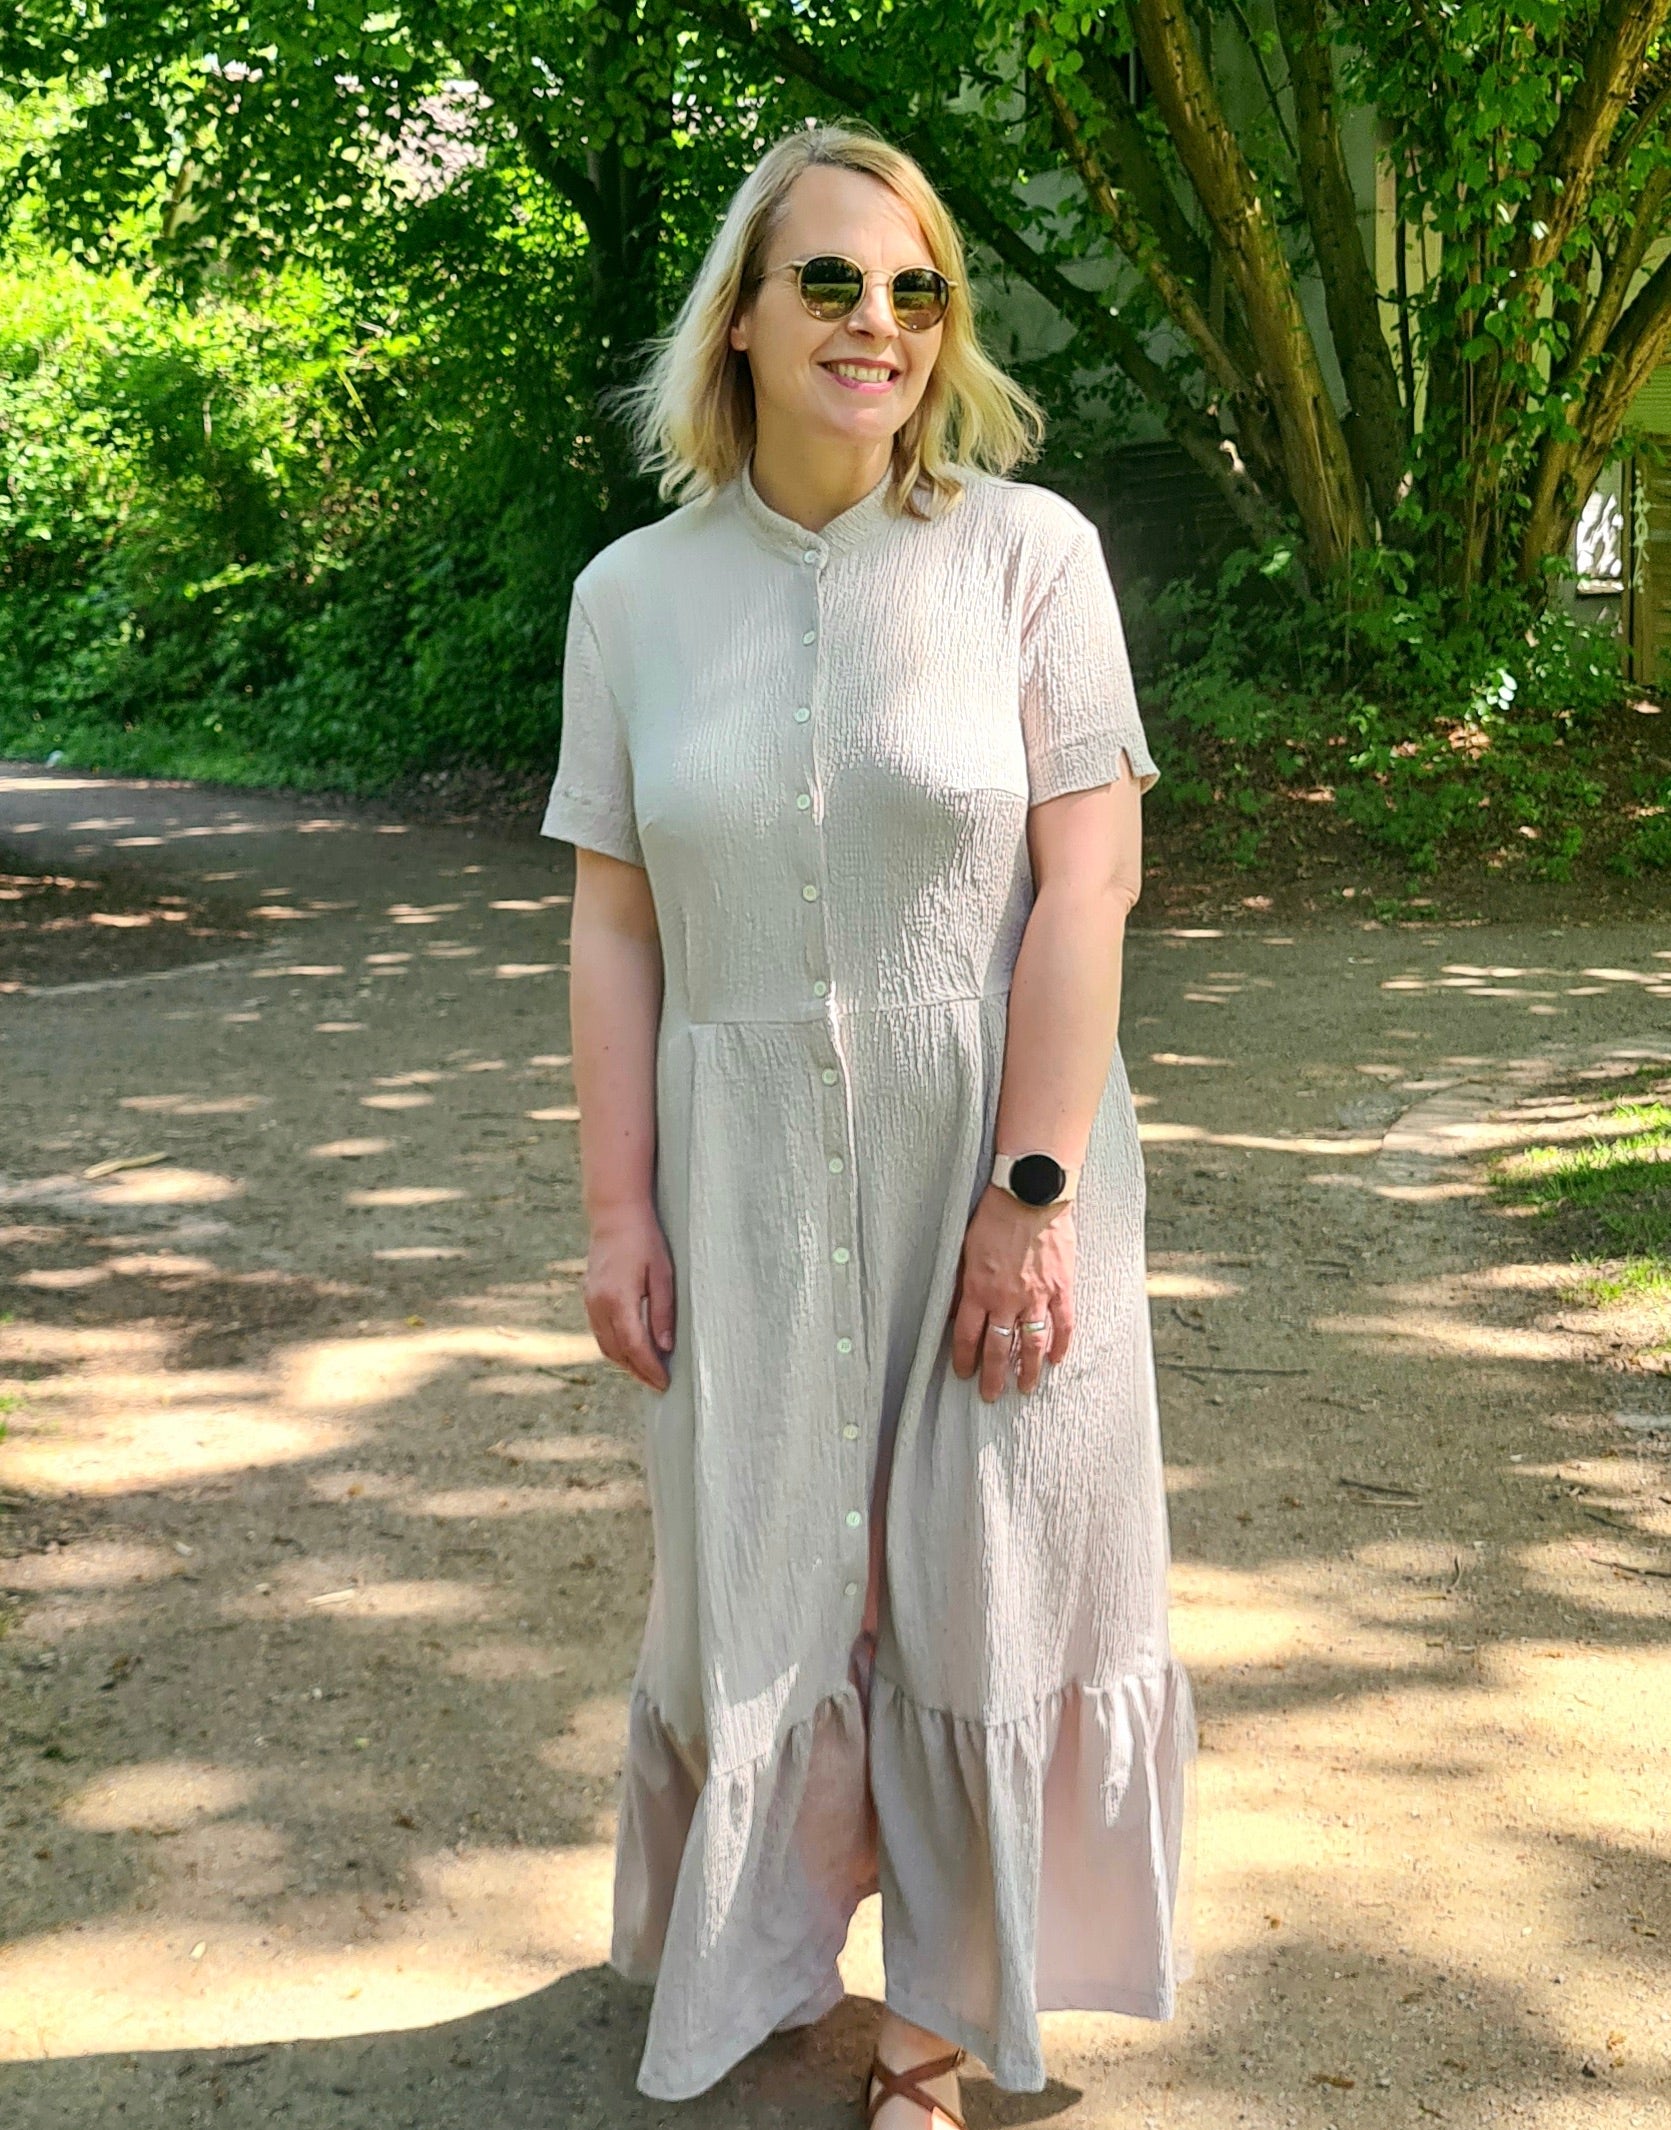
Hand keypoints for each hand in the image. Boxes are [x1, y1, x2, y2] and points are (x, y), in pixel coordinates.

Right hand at [582, 1205, 675, 1390]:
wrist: (615, 1215)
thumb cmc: (645, 1240)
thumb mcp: (663, 1275)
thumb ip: (663, 1313)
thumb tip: (665, 1347)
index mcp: (618, 1298)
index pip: (634, 1346)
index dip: (649, 1368)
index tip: (664, 1383)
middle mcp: (598, 1304)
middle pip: (616, 1351)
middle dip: (637, 1371)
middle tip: (658, 1384)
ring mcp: (590, 1301)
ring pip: (605, 1345)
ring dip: (625, 1363)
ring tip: (647, 1372)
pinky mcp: (589, 1298)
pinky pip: (599, 1332)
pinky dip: (615, 1347)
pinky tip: (631, 1350)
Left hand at [948, 1186, 1075, 1400]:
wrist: (1030, 1195)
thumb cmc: (994, 1216)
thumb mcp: (965, 1250)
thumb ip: (963, 1284)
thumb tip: (958, 1311)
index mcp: (978, 1289)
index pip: (967, 1336)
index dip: (965, 1359)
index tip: (964, 1373)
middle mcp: (1006, 1299)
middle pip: (998, 1349)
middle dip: (994, 1377)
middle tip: (992, 1395)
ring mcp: (1036, 1296)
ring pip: (1031, 1344)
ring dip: (1028, 1370)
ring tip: (1025, 1387)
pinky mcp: (1061, 1287)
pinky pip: (1063, 1324)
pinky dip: (1061, 1345)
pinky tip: (1057, 1360)